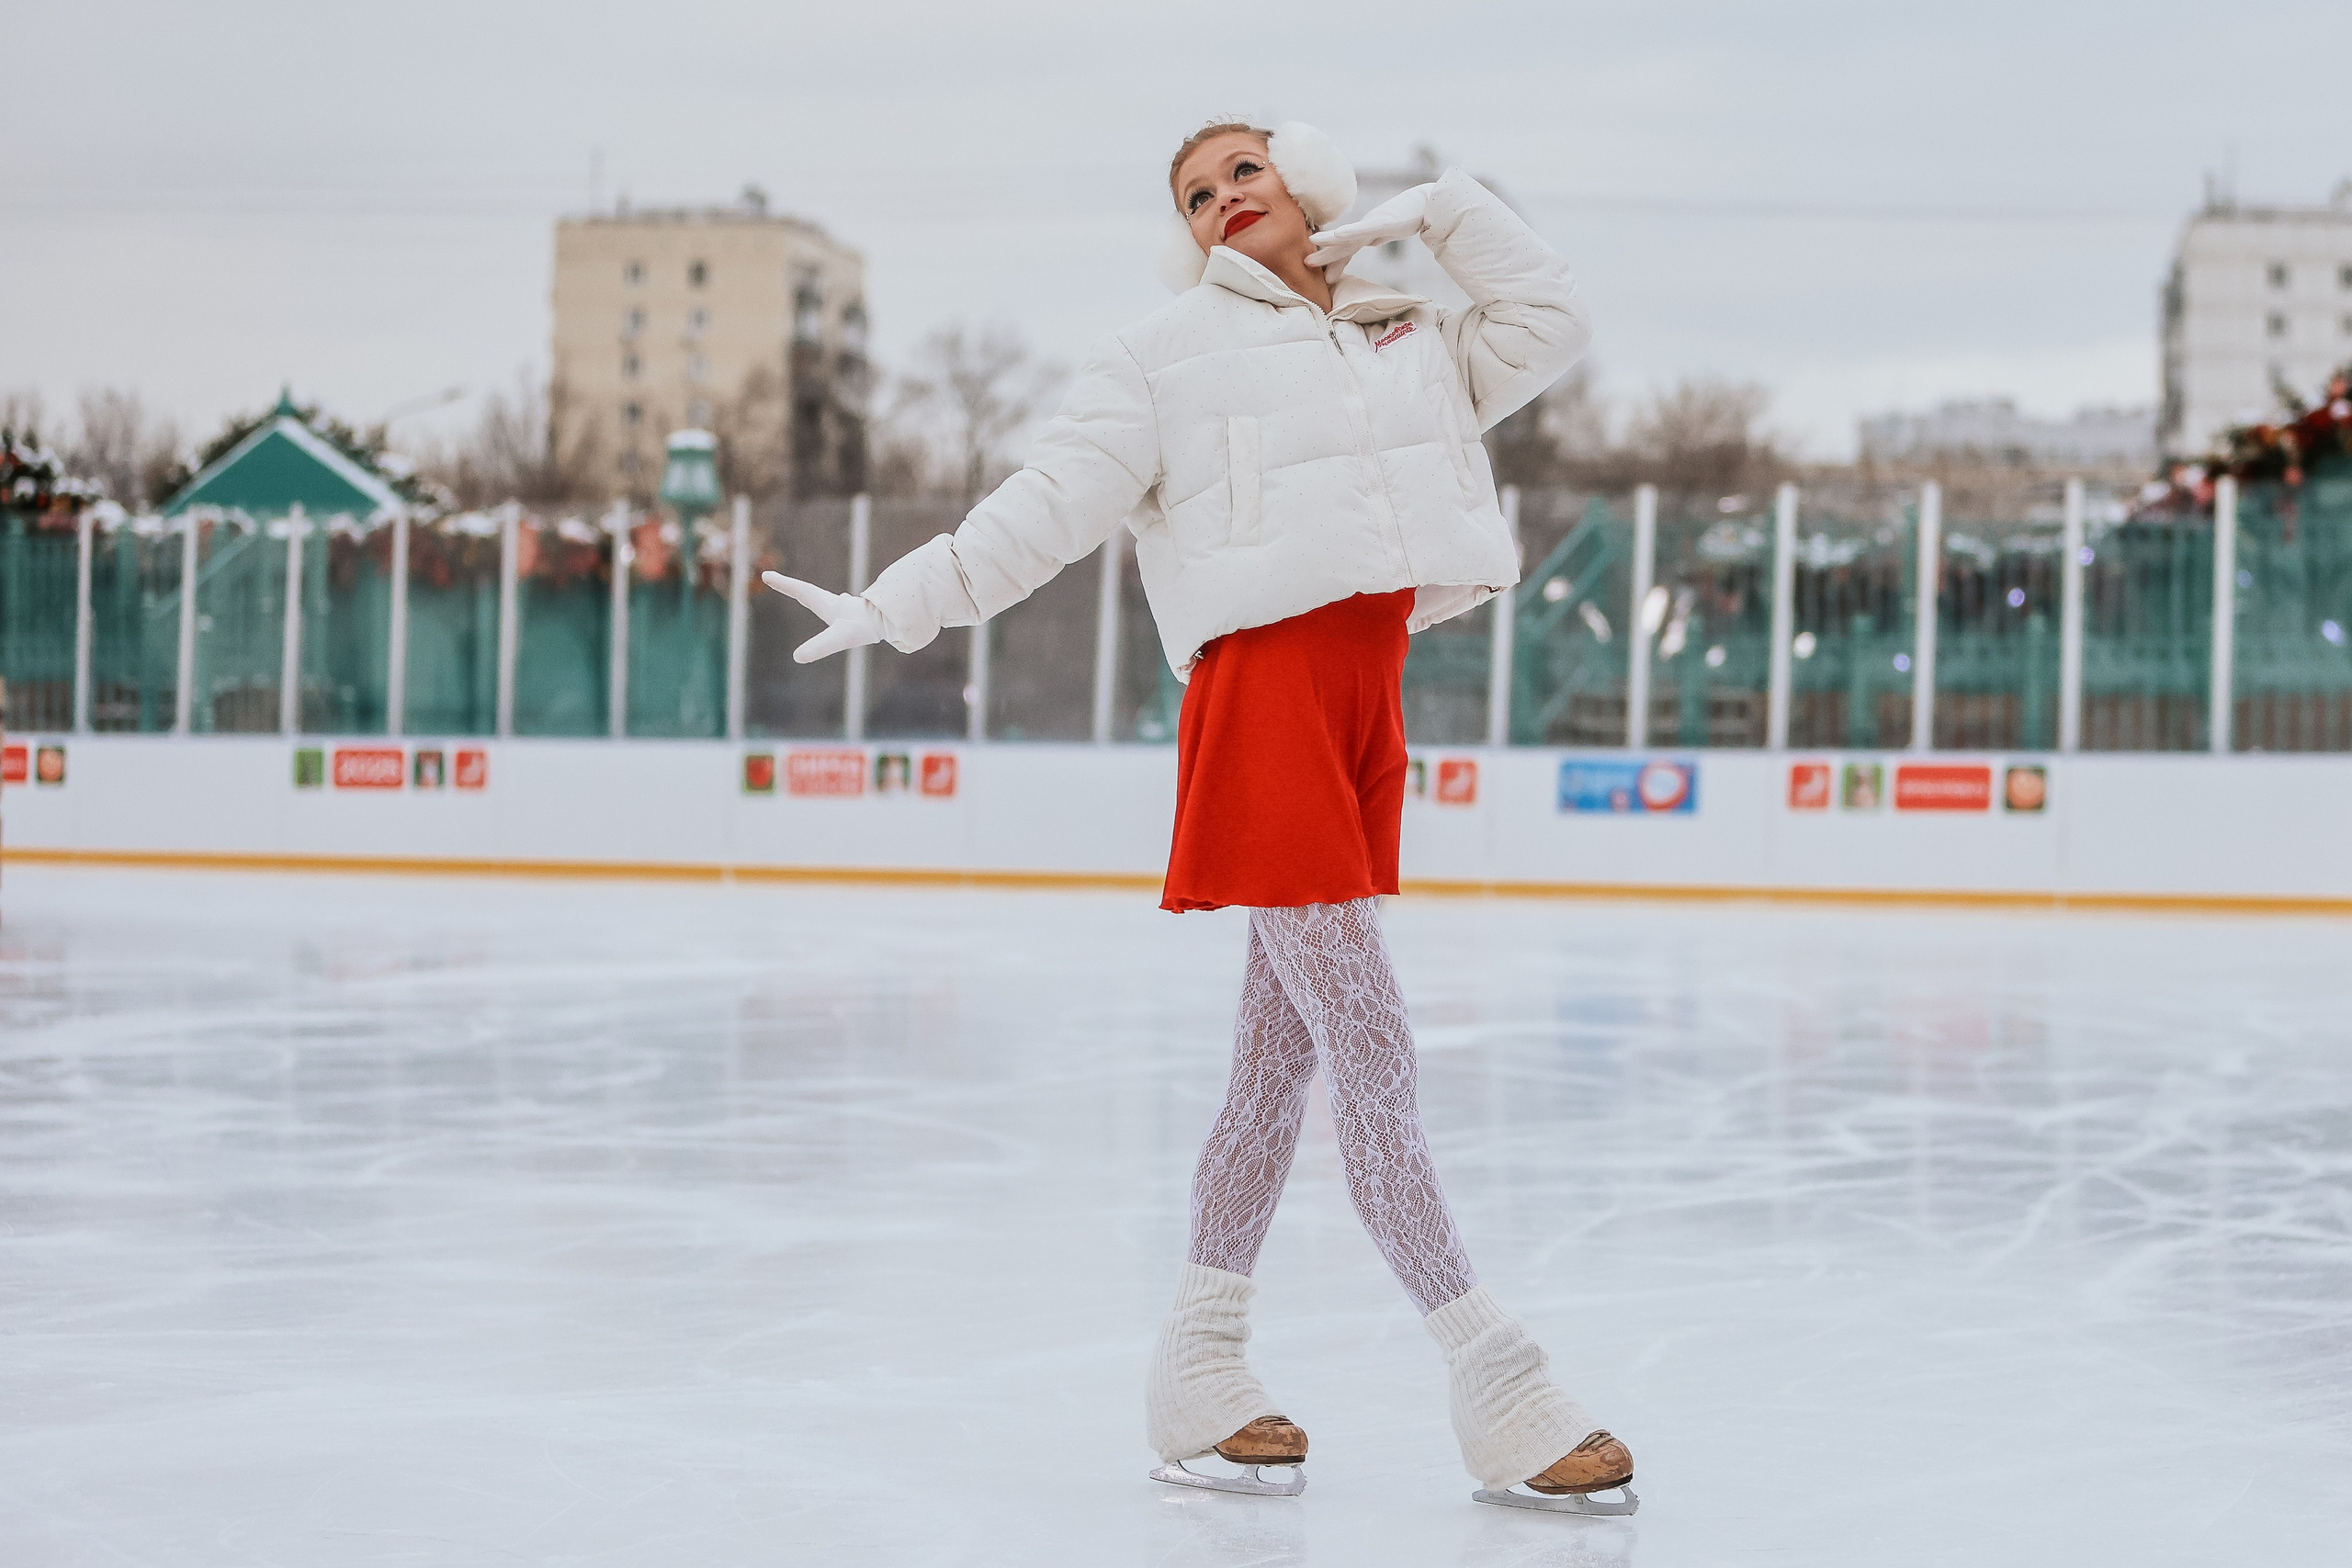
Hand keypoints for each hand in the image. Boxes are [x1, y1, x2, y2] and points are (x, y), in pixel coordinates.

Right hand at [762, 571, 883, 662]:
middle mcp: (835, 603)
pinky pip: (842, 605)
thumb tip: (798, 657)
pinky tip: (844, 604)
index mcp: (826, 604)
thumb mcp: (838, 639)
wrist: (891, 621)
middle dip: (792, 588)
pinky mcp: (858, 613)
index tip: (765, 575)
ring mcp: (847, 607)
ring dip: (813, 595)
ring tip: (804, 592)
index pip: (799, 591)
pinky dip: (835, 603)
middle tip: (776, 581)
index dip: (783, 584)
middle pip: (808, 592)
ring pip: (826, 598)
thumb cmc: (862, 629)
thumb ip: (819, 647)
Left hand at [1305, 183, 1434, 274]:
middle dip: (1324, 255)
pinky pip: (1364, 228)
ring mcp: (1374, 223)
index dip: (1333, 260)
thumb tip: (1367, 242)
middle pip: (1342, 243)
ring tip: (1312, 243)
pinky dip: (1349, 232)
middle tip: (1305, 264)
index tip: (1322, 276)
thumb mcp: (1389, 230)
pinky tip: (1337, 235)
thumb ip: (1377, 235)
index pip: (1347, 249)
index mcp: (1368, 232)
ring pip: (1348, 235)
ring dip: (1329, 240)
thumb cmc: (1410, 214)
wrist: (1429, 202)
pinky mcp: (1383, 221)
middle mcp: (1367, 227)